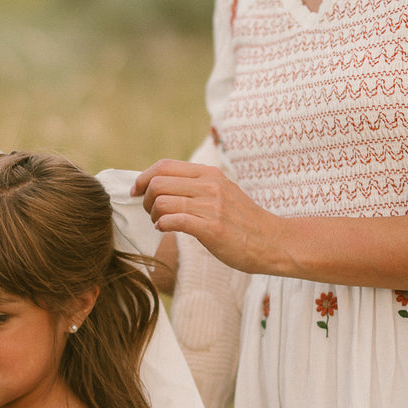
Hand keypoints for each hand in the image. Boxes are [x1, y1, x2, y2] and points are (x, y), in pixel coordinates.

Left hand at [133, 160, 280, 274]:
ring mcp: (212, 206)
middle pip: (158, 183)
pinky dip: (163, 225)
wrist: (272, 242)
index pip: (164, 166)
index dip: (143, 178)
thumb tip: (161, 186)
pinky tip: (165, 230)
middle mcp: (210, 186)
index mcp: (209, 174)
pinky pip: (174, 221)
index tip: (136, 191)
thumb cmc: (242, 222)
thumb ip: (196, 186)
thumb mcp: (222, 192)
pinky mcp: (212, 228)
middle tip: (151, 212)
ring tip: (160, 222)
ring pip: (162, 202)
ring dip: (153, 215)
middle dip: (146, 199)